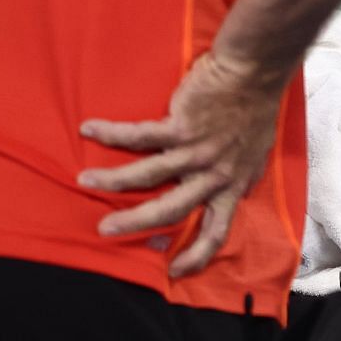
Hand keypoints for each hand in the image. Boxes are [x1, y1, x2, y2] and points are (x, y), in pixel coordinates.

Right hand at [79, 49, 287, 277]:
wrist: (255, 70)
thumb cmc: (256, 106)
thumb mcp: (255, 152)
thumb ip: (239, 172)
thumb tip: (234, 187)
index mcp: (233, 183)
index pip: (217, 230)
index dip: (197, 254)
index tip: (176, 270)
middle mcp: (213, 174)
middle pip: (171, 210)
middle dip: (135, 223)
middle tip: (106, 229)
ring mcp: (196, 151)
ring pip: (147, 175)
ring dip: (112, 180)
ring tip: (84, 180)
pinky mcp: (181, 125)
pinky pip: (139, 135)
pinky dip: (112, 133)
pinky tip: (90, 130)